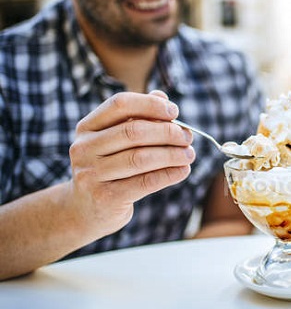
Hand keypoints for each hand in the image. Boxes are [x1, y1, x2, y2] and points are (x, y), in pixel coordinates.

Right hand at [67, 90, 194, 236]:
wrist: (86, 210)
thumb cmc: (110, 168)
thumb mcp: (118, 141)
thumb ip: (138, 117)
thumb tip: (162, 97)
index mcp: (87, 127)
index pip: (120, 104)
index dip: (151, 105)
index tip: (175, 112)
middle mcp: (84, 148)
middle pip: (134, 131)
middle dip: (168, 132)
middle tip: (188, 137)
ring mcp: (91, 174)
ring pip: (141, 158)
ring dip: (172, 154)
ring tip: (189, 154)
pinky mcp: (106, 197)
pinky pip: (145, 182)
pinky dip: (169, 174)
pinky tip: (183, 170)